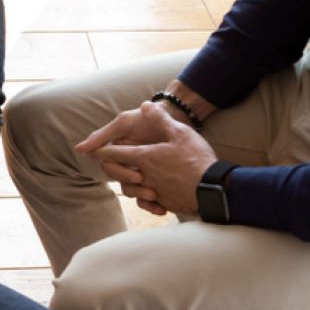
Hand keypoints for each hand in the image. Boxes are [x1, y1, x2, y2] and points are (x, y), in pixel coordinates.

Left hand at [75, 102, 217, 216]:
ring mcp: (154, 192)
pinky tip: (151, 196)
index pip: (114, 154)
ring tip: (133, 178)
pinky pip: (147, 203)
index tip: (94, 150)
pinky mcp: (165, 203)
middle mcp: (144, 176)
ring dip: (128, 184)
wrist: (214, 189)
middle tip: (110, 163)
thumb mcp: (180, 132)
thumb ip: (160, 119)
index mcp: (145, 158)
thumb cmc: (197, 159)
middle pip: (117, 175)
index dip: (102, 150)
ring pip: (130, 191)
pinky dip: (145, 201)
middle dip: (112, 168)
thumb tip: (146, 105)